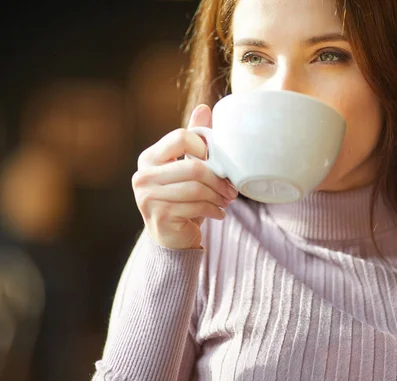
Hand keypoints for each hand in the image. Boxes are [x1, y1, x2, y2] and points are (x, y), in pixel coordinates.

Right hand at [132, 105, 237, 248]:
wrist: (172, 236)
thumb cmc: (182, 197)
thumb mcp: (187, 166)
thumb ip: (194, 140)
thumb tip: (204, 108)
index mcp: (149, 157)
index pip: (181, 137)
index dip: (205, 147)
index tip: (217, 162)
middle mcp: (143, 175)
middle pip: (193, 167)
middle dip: (218, 179)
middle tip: (232, 189)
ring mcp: (147, 197)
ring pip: (196, 189)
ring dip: (218, 196)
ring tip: (227, 201)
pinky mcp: (159, 216)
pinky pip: (195, 207)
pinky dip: (213, 210)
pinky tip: (218, 213)